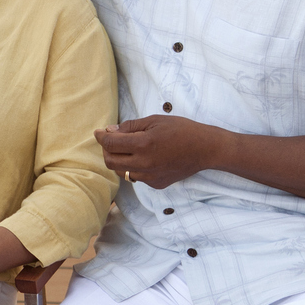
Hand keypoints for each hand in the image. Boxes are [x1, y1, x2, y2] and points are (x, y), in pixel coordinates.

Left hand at [95, 116, 229, 189]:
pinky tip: (143, 158)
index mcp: (143, 145)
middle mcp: (144, 164)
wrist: (205, 149)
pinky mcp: (155, 184)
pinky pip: (136, 177)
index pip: (110, 144)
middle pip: (110, 161)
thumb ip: (130, 126)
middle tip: (111, 140)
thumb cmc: (181, 130)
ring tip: (126, 149)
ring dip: (118, 160)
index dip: (101, 136)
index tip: (98, 132)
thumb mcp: (154, 121)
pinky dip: (133, 167)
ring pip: (121, 172)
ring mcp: (150, 177)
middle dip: (106, 150)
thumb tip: (110, 131)